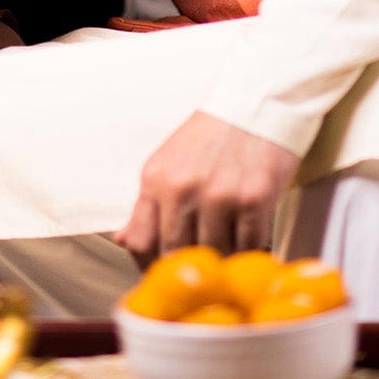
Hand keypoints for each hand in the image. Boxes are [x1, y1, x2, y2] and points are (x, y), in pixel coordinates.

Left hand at [117, 113, 298, 264]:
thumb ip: (146, 206)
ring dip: (222, 261)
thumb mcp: (167, 164)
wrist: (254, 105)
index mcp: (155, 179)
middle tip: (199, 272)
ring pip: (215, 256)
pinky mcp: (254, 199)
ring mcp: (219, 195)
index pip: (141, 242)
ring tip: (227, 251)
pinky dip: (248, 252)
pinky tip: (247, 241)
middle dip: (188, 269)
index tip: (164, 273)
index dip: (151, 266)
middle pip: (177, 255)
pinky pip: (248, 247)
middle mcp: (183, 188)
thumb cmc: (210, 138)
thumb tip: (124, 241)